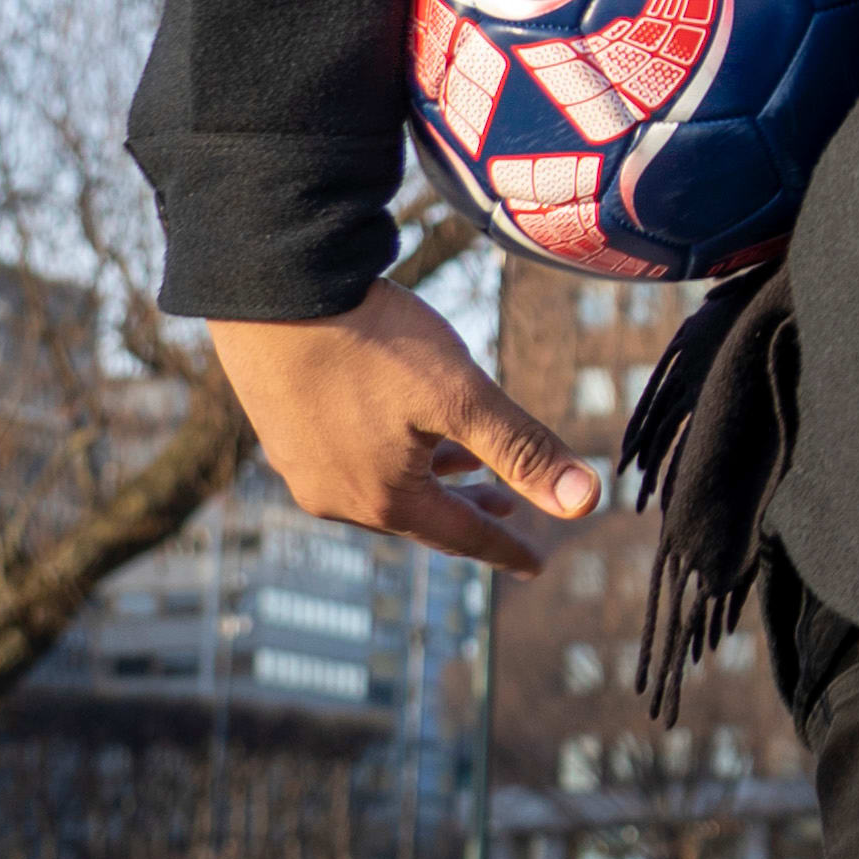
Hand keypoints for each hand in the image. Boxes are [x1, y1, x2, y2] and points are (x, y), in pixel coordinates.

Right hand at [213, 283, 596, 573]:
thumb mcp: (464, 396)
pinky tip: (406, 432)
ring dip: (432, 484)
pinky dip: (394, 460)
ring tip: (469, 469)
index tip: (536, 566)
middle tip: (510, 509)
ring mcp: (302, 468)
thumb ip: (523, 449)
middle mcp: (336, 498)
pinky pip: (351, 464)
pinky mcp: (284, 431)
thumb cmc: (373, 342)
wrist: (272, 292)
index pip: (463, 537)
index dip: (508, 549)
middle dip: (470, 515)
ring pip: (384, 490)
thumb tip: (586, 503)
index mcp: (383, 499)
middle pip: (420, 519)